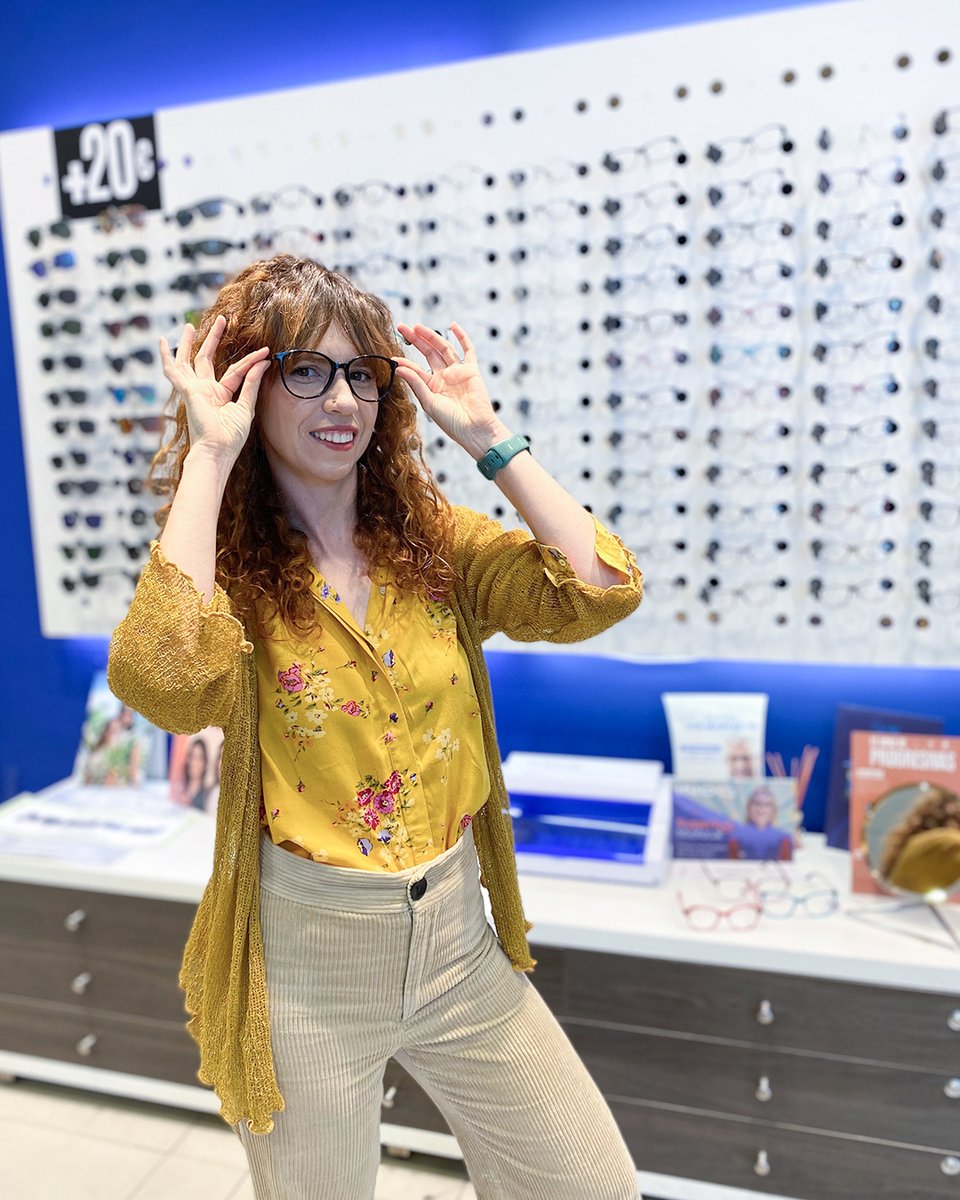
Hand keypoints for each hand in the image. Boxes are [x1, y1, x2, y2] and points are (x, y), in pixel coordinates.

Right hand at [159, 314, 271, 462]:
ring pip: (189, 360)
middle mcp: (205, 390)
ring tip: (190, 325)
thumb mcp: (246, 406)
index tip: (265, 353)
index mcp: (220, 395)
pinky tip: (161, 342)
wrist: (217, 449)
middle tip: (222, 319)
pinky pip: (172, 371)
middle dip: (214, 339)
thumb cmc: (231, 436)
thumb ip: (252, 383)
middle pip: (207, 359)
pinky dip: (166, 356)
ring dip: (188, 342)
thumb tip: (263, 363)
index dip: (250, 362)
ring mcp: (194, 389)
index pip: (235, 371)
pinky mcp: (186, 390)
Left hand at [393, 322, 509, 459]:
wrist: (475, 430)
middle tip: (402, 327)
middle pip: (428, 353)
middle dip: (415, 340)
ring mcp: (458, 372)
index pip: (416, 369)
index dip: (405, 362)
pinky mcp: (472, 370)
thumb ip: (416, 383)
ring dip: (431, 336)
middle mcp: (444, 377)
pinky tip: (452, 326)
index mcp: (432, 387)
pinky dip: (462, 337)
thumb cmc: (452, 422)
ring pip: (443, 348)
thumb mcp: (429, 402)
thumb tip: (398, 367)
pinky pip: (468, 351)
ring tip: (417, 326)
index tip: (393, 356)